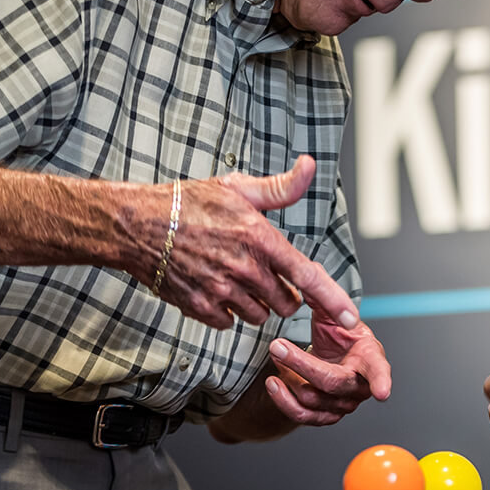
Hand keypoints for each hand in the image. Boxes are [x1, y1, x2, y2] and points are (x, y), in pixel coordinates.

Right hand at [132, 155, 358, 330]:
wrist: (137, 224)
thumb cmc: (189, 203)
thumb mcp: (239, 188)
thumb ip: (280, 188)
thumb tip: (310, 166)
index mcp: (260, 239)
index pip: (307, 276)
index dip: (333, 299)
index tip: (351, 316)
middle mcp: (244, 268)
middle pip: (287, 303)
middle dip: (285, 294)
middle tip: (268, 276)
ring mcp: (221, 290)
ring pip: (259, 315)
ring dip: (257, 304)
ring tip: (238, 279)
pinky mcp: (199, 307)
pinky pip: (229, 322)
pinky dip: (228, 312)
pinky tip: (217, 289)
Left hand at [259, 314, 392, 426]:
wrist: (328, 356)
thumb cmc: (336, 334)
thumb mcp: (332, 314)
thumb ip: (329, 303)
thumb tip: (327, 297)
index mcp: (370, 356)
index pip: (378, 370)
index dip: (381, 381)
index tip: (382, 392)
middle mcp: (360, 385)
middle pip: (333, 382)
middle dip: (302, 365)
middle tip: (277, 346)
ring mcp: (344, 404)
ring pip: (313, 399)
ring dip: (288, 375)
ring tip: (275, 355)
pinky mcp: (326, 416)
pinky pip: (303, 416)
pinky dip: (283, 400)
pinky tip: (274, 382)